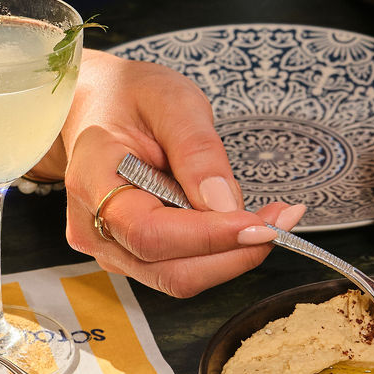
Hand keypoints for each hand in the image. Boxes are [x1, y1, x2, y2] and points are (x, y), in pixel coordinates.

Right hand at [42, 51, 305, 296]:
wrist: (98, 105)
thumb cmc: (130, 96)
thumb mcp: (171, 101)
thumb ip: (197, 150)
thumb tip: (225, 205)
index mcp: (92, 180)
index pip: (149, 233)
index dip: (209, 237)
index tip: (261, 224)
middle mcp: (94, 226)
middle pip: (169, 270)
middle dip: (235, 253)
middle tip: (282, 219)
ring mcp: (110, 246)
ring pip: (180, 277)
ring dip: (234, 256)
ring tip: (272, 218)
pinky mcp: (132, 253)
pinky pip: (180, 267)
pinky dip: (221, 253)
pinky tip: (245, 223)